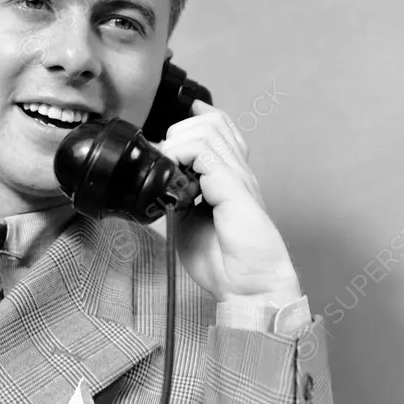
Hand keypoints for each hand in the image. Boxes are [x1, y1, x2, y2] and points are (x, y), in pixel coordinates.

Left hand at [155, 99, 301, 303]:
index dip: (197, 117)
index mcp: (231, 177)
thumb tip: (155, 183)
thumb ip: (175, 199)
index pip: (220, 127)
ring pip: (208, 129)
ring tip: (169, 166)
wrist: (248, 287)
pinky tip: (174, 174)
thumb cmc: (223, 263)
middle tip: (165, 158)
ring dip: (178, 140)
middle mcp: (237, 171)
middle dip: (179, 130)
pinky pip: (204, 151)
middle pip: (213, 121)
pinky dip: (181, 154)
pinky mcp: (233, 186)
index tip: (174, 122)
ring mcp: (237, 176)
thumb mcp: (187, 224)